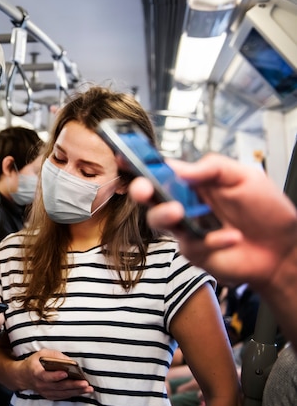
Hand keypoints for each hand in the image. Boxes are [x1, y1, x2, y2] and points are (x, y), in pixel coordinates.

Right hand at [20, 349, 92, 400]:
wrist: (23, 376)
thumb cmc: (34, 362)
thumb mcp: (41, 354)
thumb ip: (54, 356)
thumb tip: (69, 361)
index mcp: (36, 372)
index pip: (45, 376)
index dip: (55, 376)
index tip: (65, 373)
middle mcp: (40, 385)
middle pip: (58, 386)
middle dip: (73, 385)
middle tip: (85, 383)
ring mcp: (45, 392)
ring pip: (62, 393)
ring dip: (76, 391)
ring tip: (88, 389)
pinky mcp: (49, 396)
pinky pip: (62, 396)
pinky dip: (73, 394)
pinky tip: (82, 391)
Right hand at [128, 153, 296, 287]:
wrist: (284, 249)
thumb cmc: (266, 210)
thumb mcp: (245, 176)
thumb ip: (213, 168)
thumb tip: (180, 168)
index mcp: (194, 182)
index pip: (162, 169)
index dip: (140, 163)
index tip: (124, 155)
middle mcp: (185, 204)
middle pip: (151, 196)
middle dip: (141, 190)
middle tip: (143, 188)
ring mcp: (186, 228)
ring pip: (159, 222)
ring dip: (164, 215)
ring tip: (180, 212)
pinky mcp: (194, 251)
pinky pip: (192, 244)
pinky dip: (213, 240)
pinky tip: (233, 237)